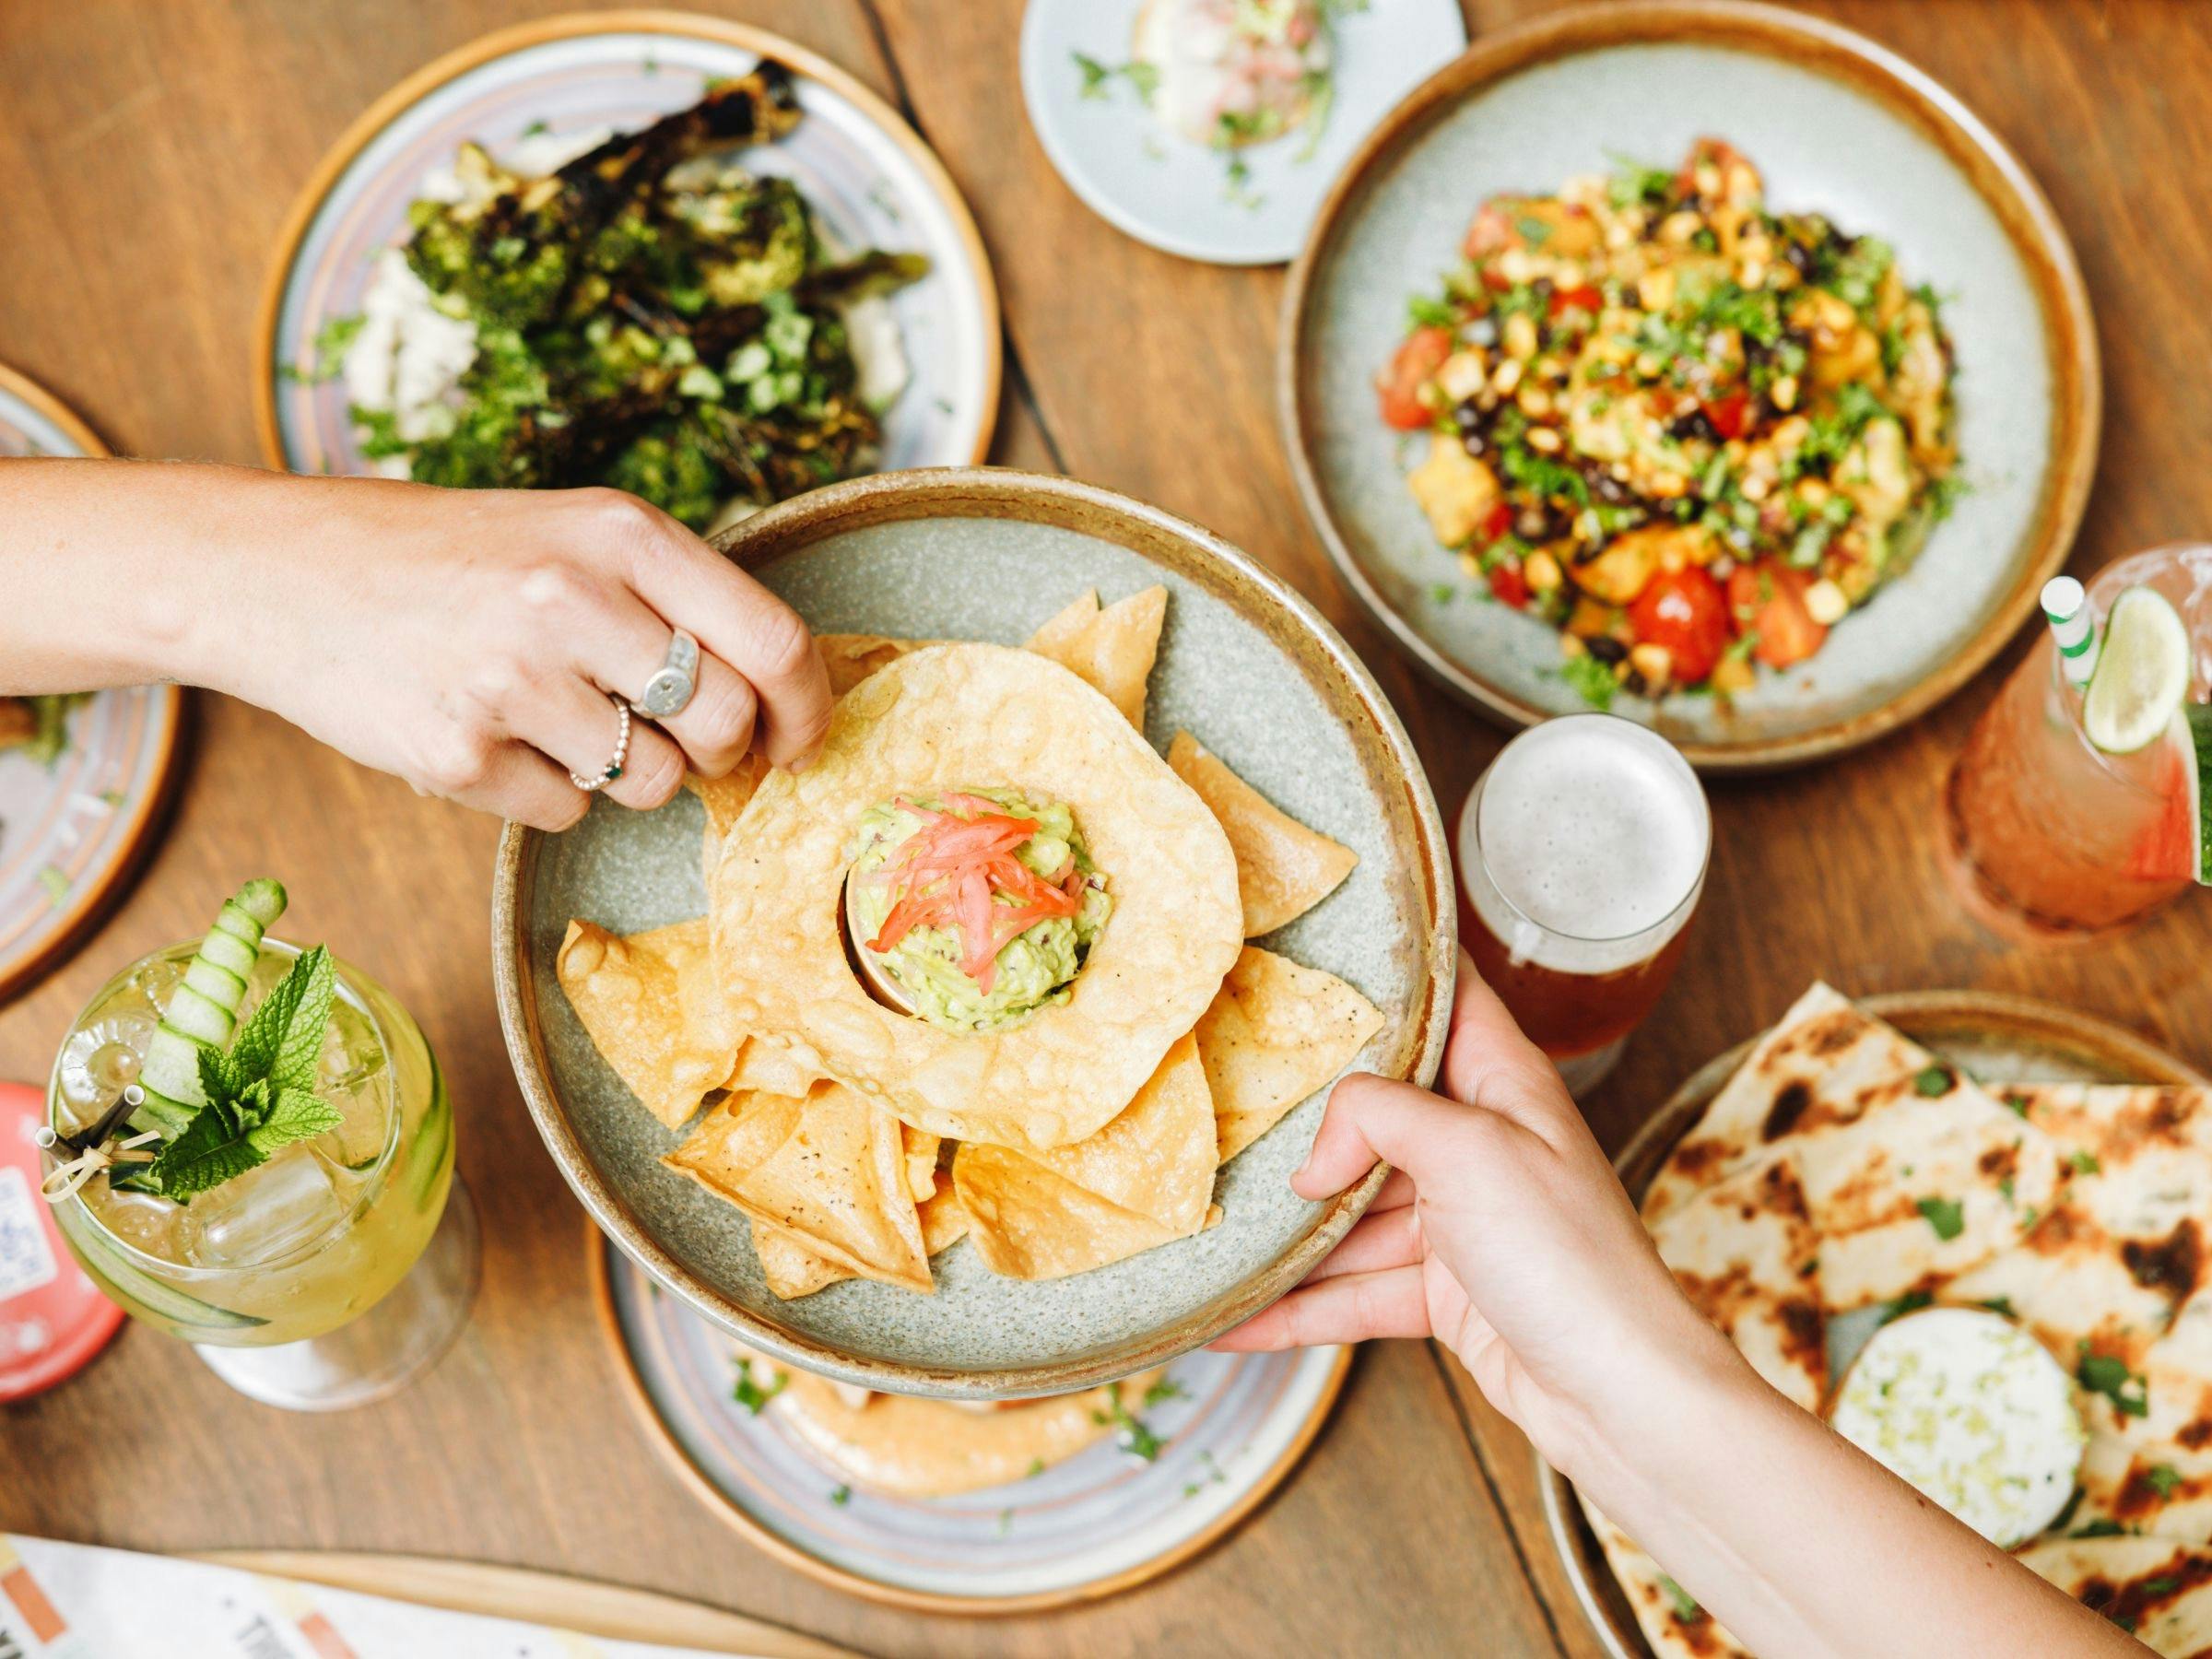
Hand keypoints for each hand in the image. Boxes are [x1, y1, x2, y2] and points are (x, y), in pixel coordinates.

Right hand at [208, 472, 831, 828]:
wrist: (275, 572)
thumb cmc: (447, 558)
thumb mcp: (571, 534)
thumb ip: (671, 598)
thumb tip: (777, 698)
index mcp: (620, 534)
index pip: (773, 641)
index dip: (806, 708)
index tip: (801, 737)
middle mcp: (574, 599)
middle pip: (726, 726)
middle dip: (721, 753)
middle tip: (683, 741)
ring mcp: (513, 680)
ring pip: (652, 782)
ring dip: (628, 771)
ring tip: (559, 715)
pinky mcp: (458, 753)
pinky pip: (566, 810)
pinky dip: (546, 791)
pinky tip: (494, 733)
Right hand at [1215, 950, 1738, 1471]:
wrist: (1618, 1393)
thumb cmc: (1568, 1254)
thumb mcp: (1469, 1149)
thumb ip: (1376, 1117)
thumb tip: (1311, 1158)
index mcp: (1502, 1082)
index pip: (1447, 997)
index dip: (1393, 965)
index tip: (1317, 948)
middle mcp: (1479, 1142)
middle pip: (1376, 1110)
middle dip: (1303, 1115)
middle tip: (1221, 1101)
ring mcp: (1460, 1220)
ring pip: (1354, 1209)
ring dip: (1288, 1229)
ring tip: (1207, 1227)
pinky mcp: (1443, 1292)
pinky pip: (1353, 1289)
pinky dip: (1297, 1306)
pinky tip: (1232, 1320)